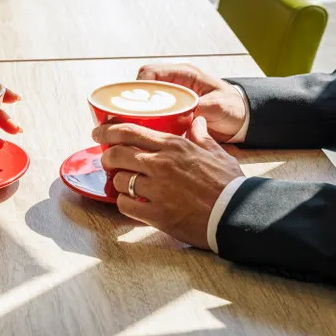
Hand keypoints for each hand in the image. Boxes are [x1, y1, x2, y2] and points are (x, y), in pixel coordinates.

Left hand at [92, 117, 243, 248]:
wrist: (237, 214)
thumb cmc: (229, 185)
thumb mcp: (217, 153)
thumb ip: (202, 136)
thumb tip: (197, 122)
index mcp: (174, 146)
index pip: (130, 132)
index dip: (108, 131)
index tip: (97, 133)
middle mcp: (162, 164)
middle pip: (117, 154)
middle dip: (107, 157)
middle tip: (107, 160)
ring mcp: (157, 190)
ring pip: (120, 180)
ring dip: (119, 182)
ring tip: (126, 184)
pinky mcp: (156, 214)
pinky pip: (126, 205)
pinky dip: (125, 203)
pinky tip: (133, 203)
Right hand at [138, 64, 246, 141]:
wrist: (240, 120)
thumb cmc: (232, 108)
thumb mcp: (220, 106)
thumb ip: (205, 107)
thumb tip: (189, 114)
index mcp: (183, 75)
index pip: (150, 72)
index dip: (138, 85)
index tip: (134, 103)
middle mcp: (172, 84)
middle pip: (140, 88)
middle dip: (129, 102)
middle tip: (125, 120)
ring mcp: (169, 98)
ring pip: (142, 102)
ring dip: (134, 114)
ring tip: (129, 130)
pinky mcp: (169, 112)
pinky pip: (149, 114)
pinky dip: (143, 123)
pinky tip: (141, 136)